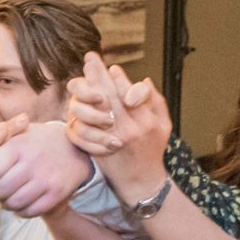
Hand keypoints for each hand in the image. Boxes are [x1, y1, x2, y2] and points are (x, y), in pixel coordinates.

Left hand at [0, 116, 96, 216]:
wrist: (74, 148)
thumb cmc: (33, 141)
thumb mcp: (9, 132)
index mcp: (18, 146)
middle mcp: (32, 163)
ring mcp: (45, 180)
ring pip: (12, 204)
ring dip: (6, 202)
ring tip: (9, 193)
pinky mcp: (56, 194)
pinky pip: (29, 212)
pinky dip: (21, 210)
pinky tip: (23, 199)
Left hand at [63, 52, 172, 198]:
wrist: (141, 182)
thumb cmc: (153, 150)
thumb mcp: (164, 125)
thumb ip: (156, 102)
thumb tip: (144, 80)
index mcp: (145, 120)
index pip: (130, 92)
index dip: (119, 78)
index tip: (110, 66)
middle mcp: (129, 128)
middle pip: (109, 95)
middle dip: (98, 74)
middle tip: (90, 58)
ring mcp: (112, 139)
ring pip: (94, 110)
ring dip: (85, 92)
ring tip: (80, 78)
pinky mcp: (98, 149)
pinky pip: (84, 130)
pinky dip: (78, 116)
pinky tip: (75, 104)